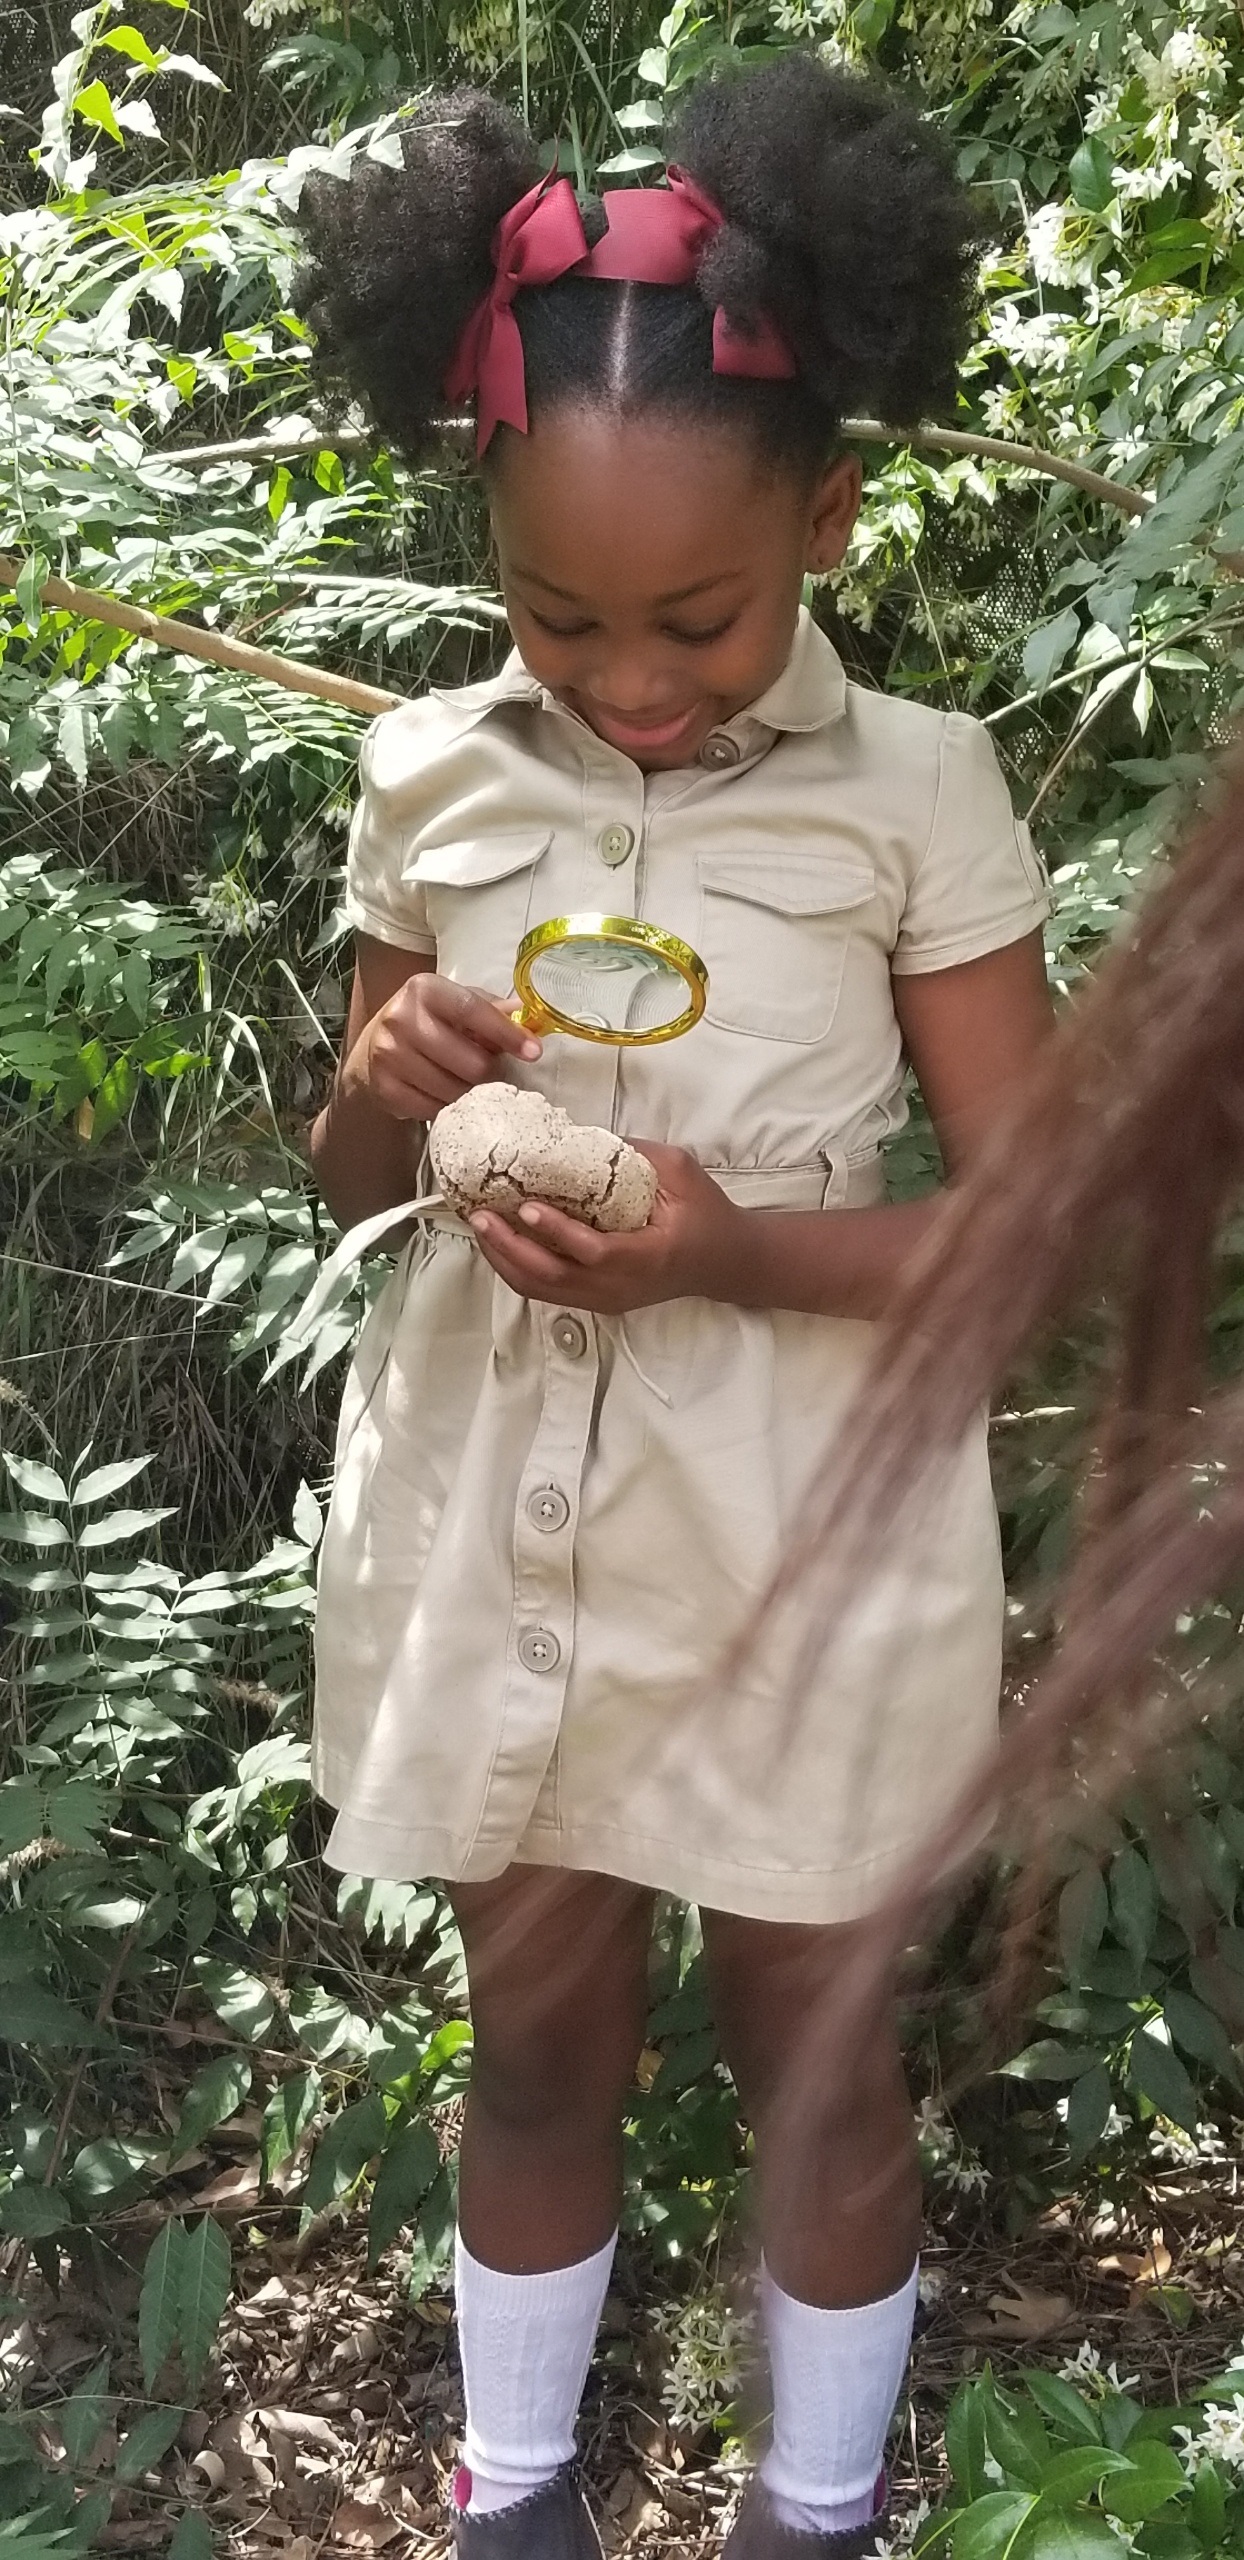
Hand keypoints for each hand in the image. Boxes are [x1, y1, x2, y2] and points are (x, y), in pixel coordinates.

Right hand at [342, 973, 539, 1121]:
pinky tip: (446, 1095)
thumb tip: (529, 1015)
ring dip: (471, 1093)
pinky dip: (448, 1107)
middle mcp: (401, 1018)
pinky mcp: (385, 1088)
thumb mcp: (455, 1003)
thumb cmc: (428, 1022)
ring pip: (455, 1090)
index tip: (533, 1052)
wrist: (374, 1047)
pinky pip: (434, 1109)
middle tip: (492, 1071)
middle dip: (491, 1072)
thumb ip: (491, 1008)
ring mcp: (389, 1055)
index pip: (472, 1010)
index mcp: (424, 989)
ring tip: (469, 1083)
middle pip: (470, 1062)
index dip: (507, 1033)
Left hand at [468, 1141, 747, 1313]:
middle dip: (510, 1247)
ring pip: (542, 1289)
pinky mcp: (596, 1301)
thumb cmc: (705, 1213)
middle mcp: (622, 1286)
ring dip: (504, 1259)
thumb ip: (635, 1154)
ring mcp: (606, 1299)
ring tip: (479, 1225)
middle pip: (553, 1278)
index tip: (526, 1208)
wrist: (723, 1262)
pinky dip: (516, 1268)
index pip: (594, 1252)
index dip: (556, 1233)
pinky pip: (546, 1291)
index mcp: (649, 1256)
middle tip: (480, 1214)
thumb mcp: (681, 1172)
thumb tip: (578, 1136)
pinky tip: (497, 1242)